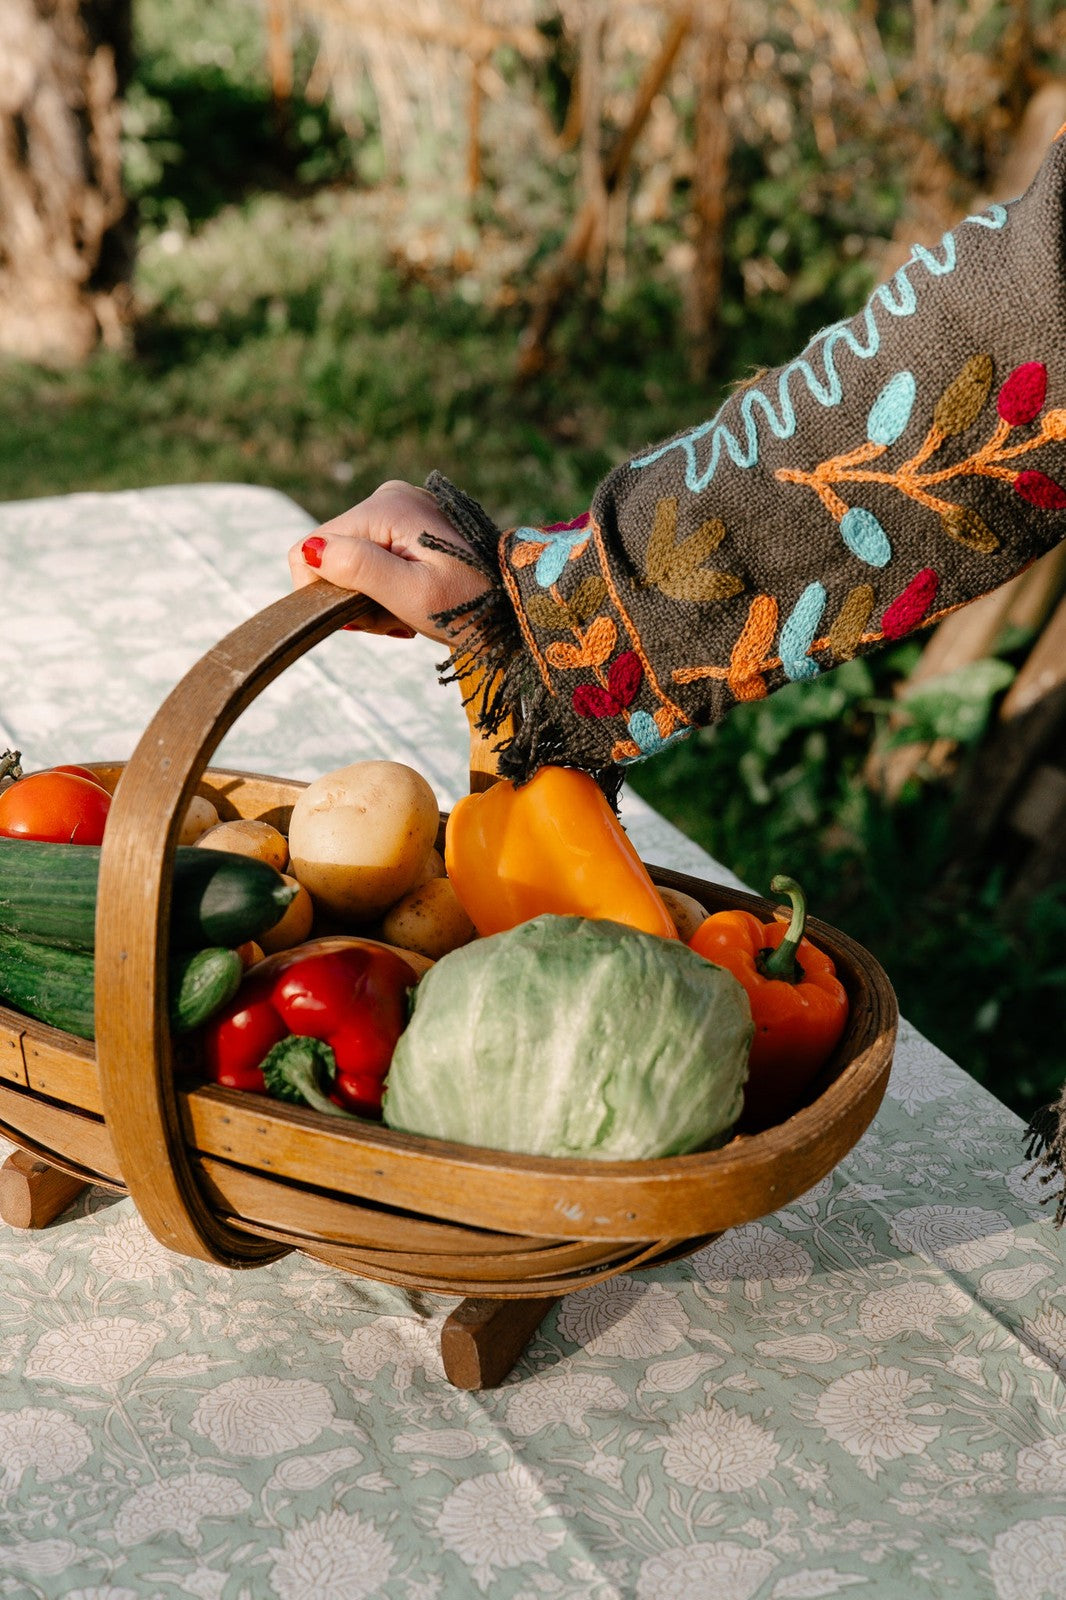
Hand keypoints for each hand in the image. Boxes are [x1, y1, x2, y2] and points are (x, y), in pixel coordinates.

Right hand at [287, 480, 489, 641]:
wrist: (516, 604)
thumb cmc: (471, 606)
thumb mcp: (413, 594)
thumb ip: (359, 569)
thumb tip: (309, 550)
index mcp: (386, 507)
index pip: (310, 548)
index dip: (324, 592)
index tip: (366, 618)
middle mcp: (389, 495)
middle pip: (332, 553)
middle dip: (352, 596)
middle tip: (393, 621)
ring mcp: (400, 506)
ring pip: (350, 559)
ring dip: (370, 596)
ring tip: (406, 614)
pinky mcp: (408, 522)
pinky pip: (372, 556)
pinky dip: (384, 586)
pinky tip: (411, 600)